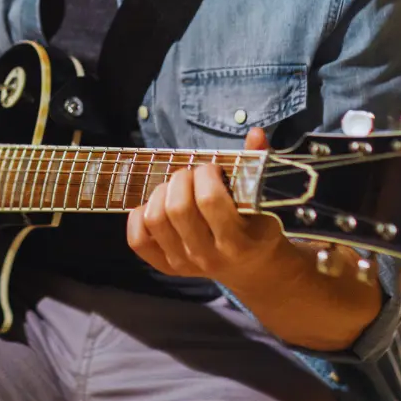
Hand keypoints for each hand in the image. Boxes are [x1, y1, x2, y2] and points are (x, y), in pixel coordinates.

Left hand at [126, 127, 287, 290]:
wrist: (251, 267)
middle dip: (182, 178)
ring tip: (177, 188)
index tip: (213, 169)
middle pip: (177, 208)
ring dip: (162, 192)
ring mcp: (184, 264)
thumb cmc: (257, 227)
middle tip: (194, 176)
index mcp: (236, 242)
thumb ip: (257, 165)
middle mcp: (208, 256)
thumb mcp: (263, 200)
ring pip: (155, 219)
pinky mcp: (166, 266)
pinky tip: (159, 205)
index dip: (206, 174)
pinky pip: (138, 239)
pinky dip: (140, 215)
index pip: (209, 200)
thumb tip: (255, 133)